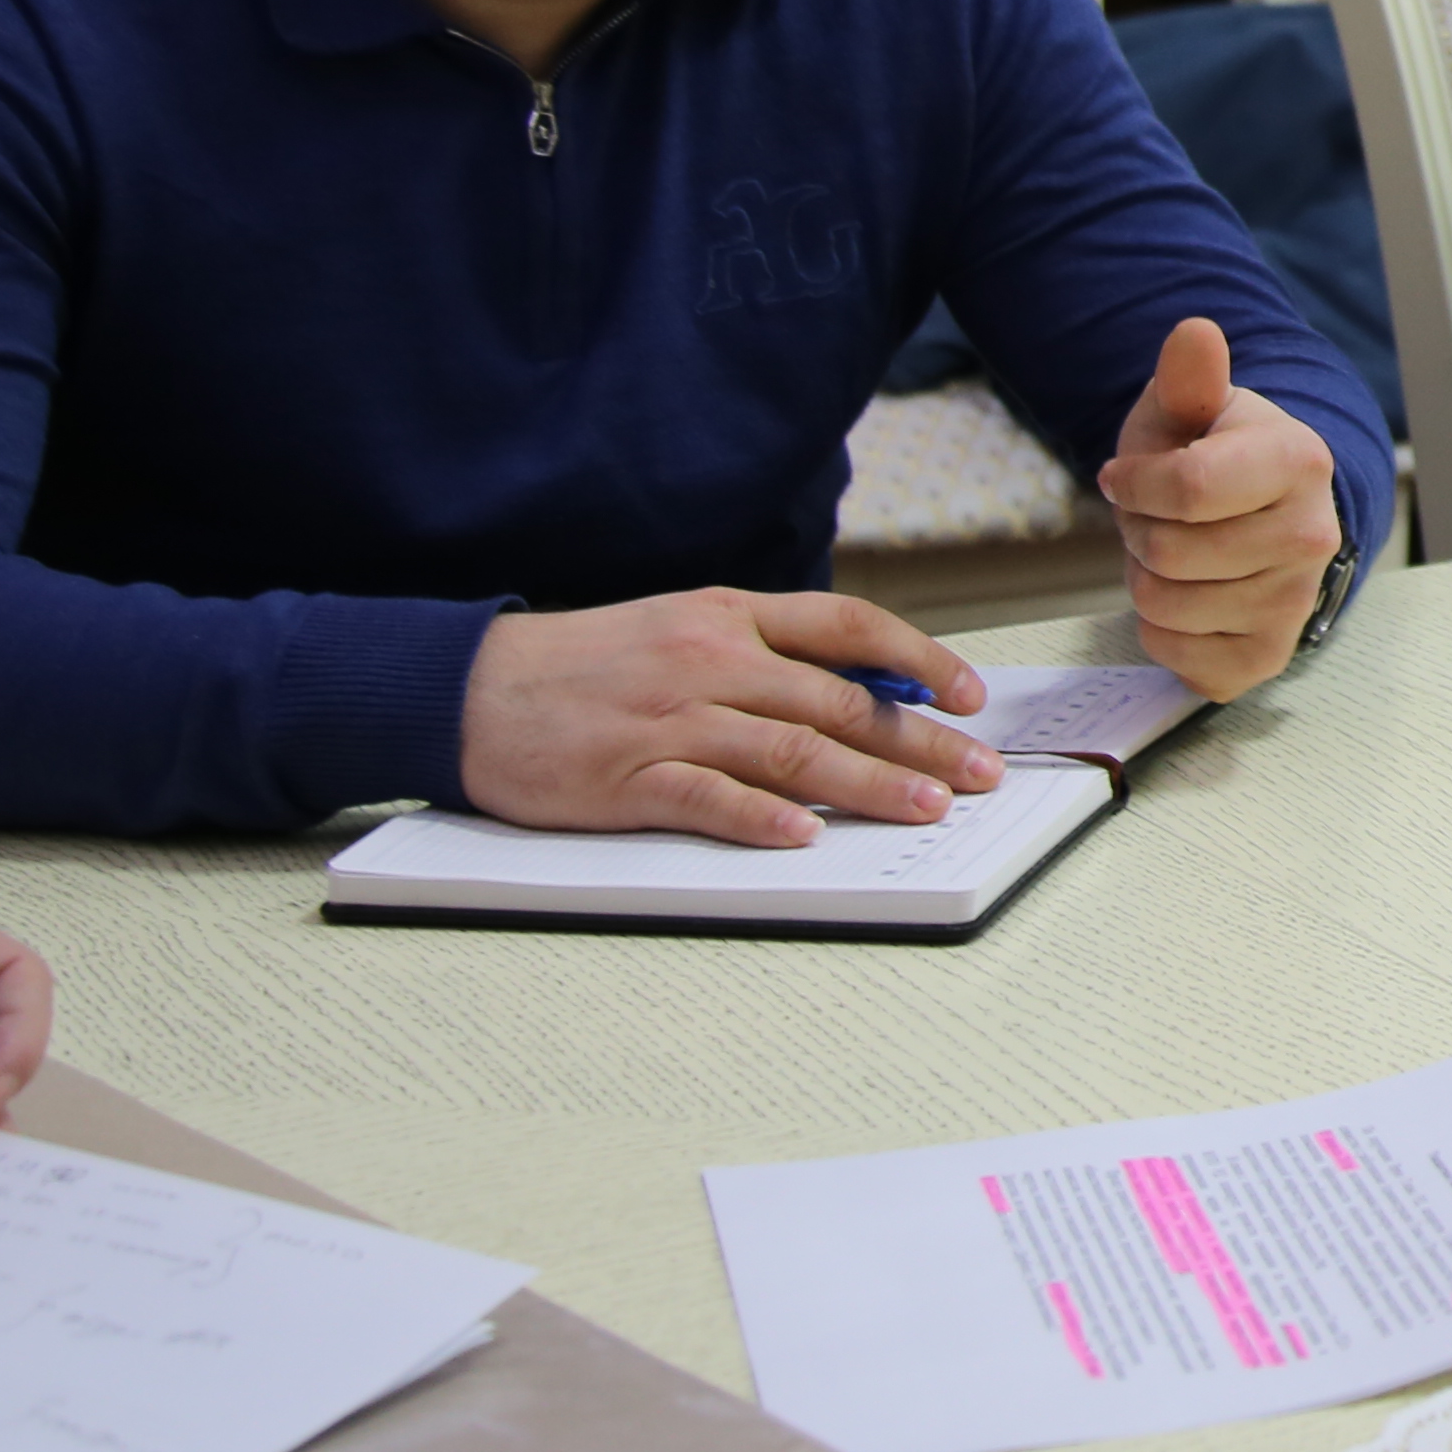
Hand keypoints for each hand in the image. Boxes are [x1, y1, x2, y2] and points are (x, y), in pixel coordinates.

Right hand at [459, 589, 998, 844]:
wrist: (471, 689)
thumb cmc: (587, 664)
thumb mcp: (682, 627)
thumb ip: (764, 652)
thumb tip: (861, 687)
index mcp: (728, 614)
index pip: (849, 627)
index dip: (920, 661)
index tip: (969, 696)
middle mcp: (711, 660)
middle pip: (841, 701)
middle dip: (922, 743)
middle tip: (979, 775)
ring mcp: (672, 720)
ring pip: (795, 751)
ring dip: (869, 785)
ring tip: (926, 812)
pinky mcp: (630, 778)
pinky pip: (711, 799)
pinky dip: (765, 819)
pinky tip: (808, 837)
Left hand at [1101, 316, 1350, 699]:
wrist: (1260, 515)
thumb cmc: (1213, 454)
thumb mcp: (1193, 407)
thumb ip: (1189, 375)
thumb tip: (1195, 333)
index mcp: (1300, 462)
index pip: (1188, 488)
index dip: (1135, 483)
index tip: (1127, 475)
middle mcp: (1312, 538)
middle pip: (1169, 553)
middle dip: (1140, 531)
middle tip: (1159, 517)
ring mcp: (1295, 604)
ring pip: (1165, 606)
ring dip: (1147, 579)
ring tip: (1175, 553)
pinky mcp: (1270, 657)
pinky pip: (1175, 656)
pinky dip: (1162, 630)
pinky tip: (1189, 596)